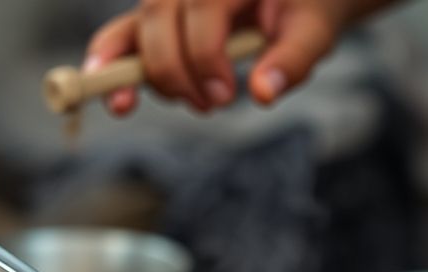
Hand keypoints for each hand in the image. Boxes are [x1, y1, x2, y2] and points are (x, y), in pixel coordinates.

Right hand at [85, 0, 370, 113]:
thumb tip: (263, 94)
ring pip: (139, 27)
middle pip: (160, 17)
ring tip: (191, 103)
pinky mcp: (159, 15)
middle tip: (213, 106)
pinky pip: (126, 34)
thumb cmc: (307, 7)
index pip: (201, 7)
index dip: (204, 57)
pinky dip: (113, 63)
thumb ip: (293, 58)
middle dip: (177, 71)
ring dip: (155, 76)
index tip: (226, 97)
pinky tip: (114, 100)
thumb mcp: (314, 29)